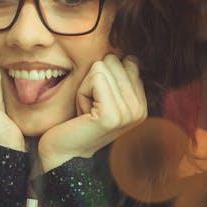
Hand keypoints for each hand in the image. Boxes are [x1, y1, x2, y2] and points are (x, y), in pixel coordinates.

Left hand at [38, 54, 146, 170]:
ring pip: (103, 67)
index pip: (128, 61)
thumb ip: (117, 76)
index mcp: (142, 104)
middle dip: (94, 80)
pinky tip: (82, 113)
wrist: (64, 152)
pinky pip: (96, 77)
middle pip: (115, 61)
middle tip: (90, 107)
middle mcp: (140, 110)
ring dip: (86, 87)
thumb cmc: (78, 121)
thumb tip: (127, 54)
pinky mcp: (112, 115)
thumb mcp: (103, 95)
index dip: (104, 76)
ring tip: (86, 111)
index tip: (98, 101)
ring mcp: (128, 113)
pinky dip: (82, 91)